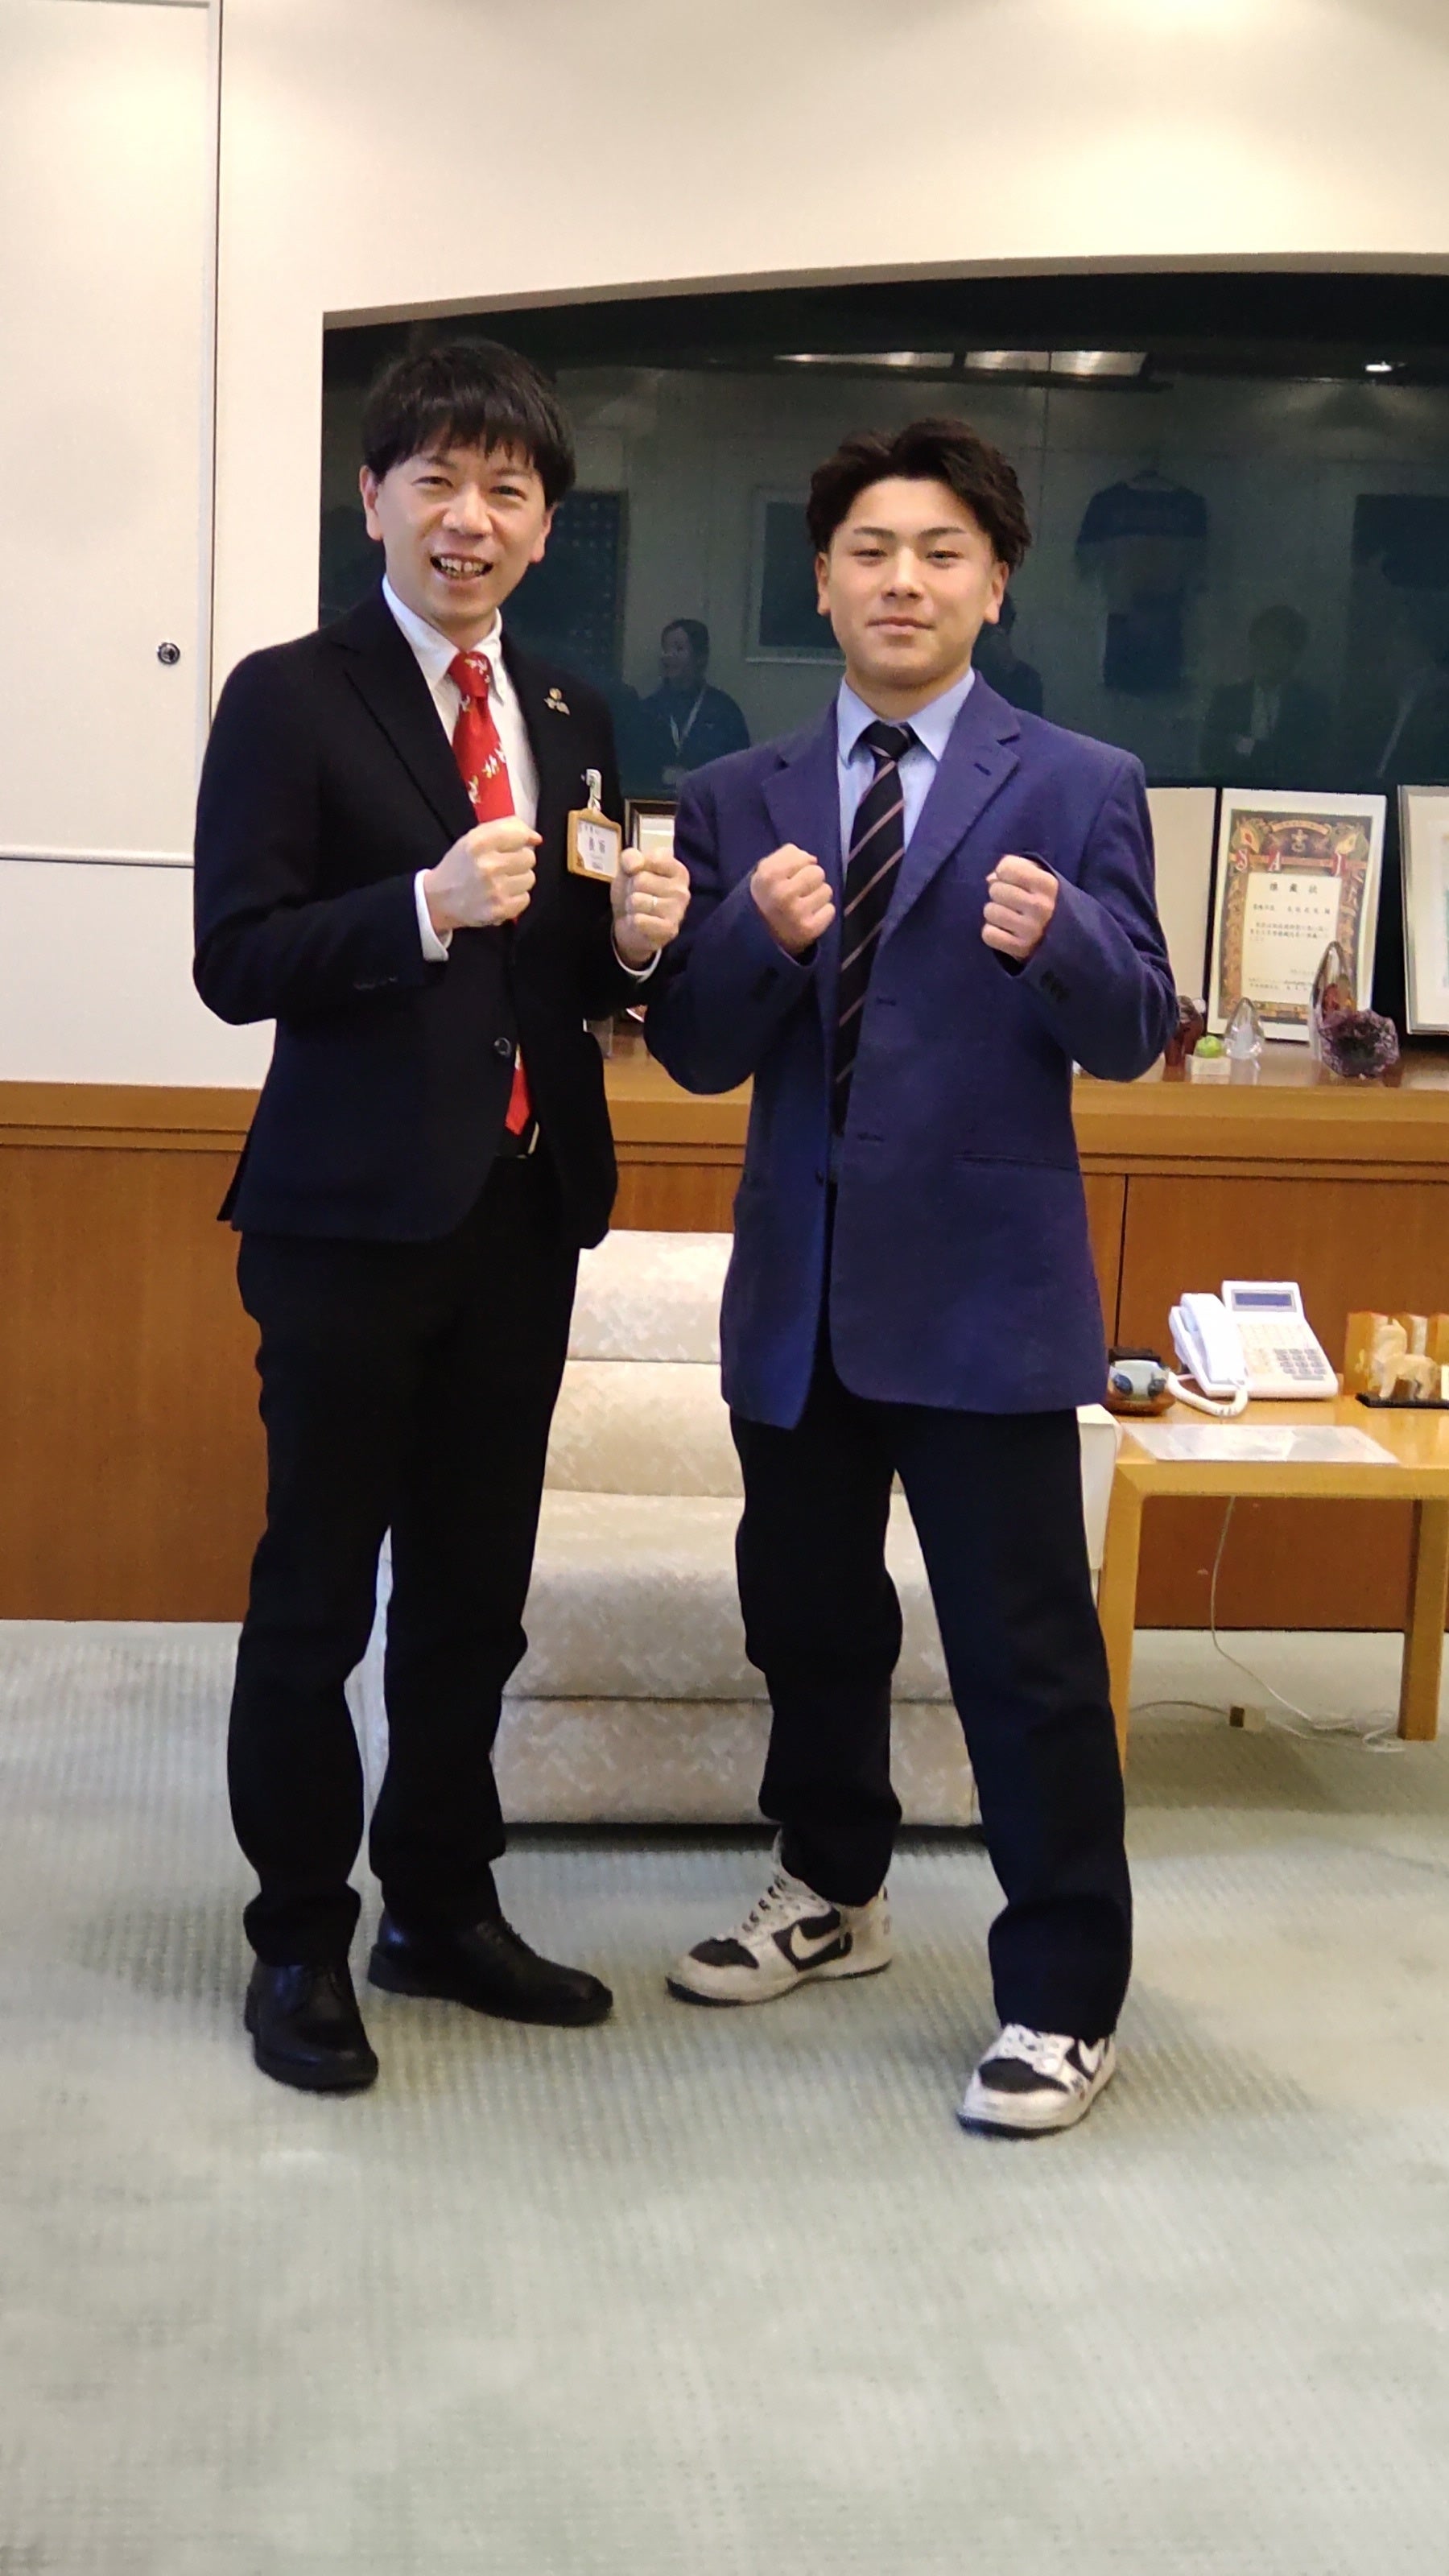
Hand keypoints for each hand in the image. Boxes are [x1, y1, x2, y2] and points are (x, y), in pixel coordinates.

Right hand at [423, 817, 540, 932]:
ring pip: (529, 878)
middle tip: (502, 866)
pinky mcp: (500, 910)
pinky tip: (500, 896)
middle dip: (518, 861)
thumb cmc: (460, 866)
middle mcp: (487, 865)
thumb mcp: (473, 838)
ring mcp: (495, 889)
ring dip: (518, 880)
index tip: (519, 844)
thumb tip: (536, 838)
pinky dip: (515, 898)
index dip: (523, 839)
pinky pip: (525, 898)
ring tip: (500, 882)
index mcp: (478, 843)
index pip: (519, 835)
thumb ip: (505, 829)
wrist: (438, 899)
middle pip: (529, 858)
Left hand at [611, 845, 690, 965]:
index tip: (638, 874)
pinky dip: (632, 921)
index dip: (636, 866)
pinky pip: (639, 920)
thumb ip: (630, 857)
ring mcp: (678, 911)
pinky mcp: (669, 930)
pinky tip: (640, 924)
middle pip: (641, 879)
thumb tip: (634, 865)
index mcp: (677, 870)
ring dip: (630, 906)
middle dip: (631, 888)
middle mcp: (682, 890)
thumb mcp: (628, 868)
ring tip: (638, 910)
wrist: (630, 926)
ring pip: (637, 900)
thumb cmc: (635, 892)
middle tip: (637, 896)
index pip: (654, 858)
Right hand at [750, 843, 835, 956]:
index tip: (789, 876)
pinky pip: (830, 910)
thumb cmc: (767, 896)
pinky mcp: (809, 929)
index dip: (800, 865)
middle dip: (811, 880)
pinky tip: (807, 917)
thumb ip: (788, 855)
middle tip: (798, 892)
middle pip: (818, 872)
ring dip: (817, 896)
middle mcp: (781, 894)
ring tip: (802, 905)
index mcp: (768, 875)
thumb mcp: (766, 870)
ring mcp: (796, 913)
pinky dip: (822, 914)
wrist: (759, 935)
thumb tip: (812, 859)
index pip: (804, 857)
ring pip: (826, 890)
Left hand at [982, 854, 1057, 960]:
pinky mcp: (1021, 949)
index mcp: (1048, 884)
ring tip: (1009, 917)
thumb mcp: (1041, 877)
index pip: (1006, 867)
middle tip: (1011, 902)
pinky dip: (992, 933)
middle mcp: (1041, 906)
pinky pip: (988, 934)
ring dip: (995, 914)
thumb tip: (991, 879)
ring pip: (990, 911)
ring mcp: (1031, 929)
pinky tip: (1005, 932)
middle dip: (999, 894)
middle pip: (995, 889)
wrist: (1066, 939)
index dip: (1004, 872)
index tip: (1013, 880)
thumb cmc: (1045, 901)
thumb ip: (1017, 868)